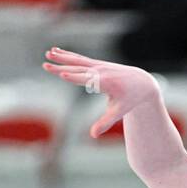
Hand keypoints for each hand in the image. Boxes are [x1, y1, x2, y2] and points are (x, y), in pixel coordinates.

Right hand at [42, 48, 159, 136]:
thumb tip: (93, 135)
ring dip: (62, 57)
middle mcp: (101, 71)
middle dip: (61, 67)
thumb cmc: (130, 99)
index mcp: (105, 82)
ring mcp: (99, 65)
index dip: (74, 77)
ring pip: (77, 60)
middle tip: (45, 66)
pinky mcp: (98, 64)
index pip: (86, 79)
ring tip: (48, 53)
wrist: (141, 82)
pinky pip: (80, 59)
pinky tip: (57, 52)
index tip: (62, 75)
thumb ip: (105, 123)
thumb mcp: (119, 112)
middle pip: (77, 69)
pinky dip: (69, 55)